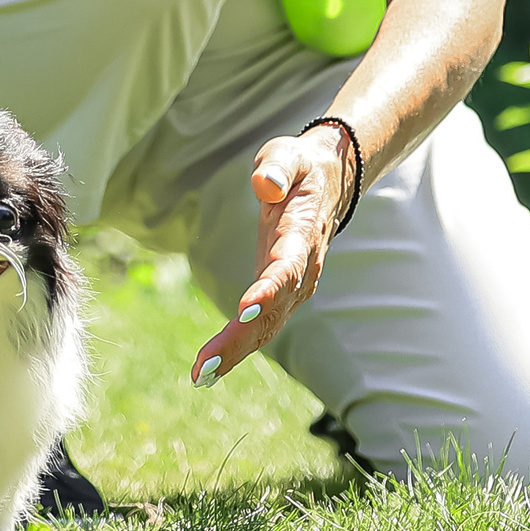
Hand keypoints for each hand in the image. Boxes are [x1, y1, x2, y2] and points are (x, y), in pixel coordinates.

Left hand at [189, 124, 350, 386]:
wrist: (328, 182)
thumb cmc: (300, 166)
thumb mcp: (289, 154)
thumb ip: (277, 167)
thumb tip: (263, 184)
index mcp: (302, 236)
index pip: (287, 267)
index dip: (268, 290)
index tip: (245, 309)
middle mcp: (302, 269)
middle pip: (273, 310)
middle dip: (239, 339)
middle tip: (205, 366)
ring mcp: (295, 286)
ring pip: (267, 327)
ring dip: (235, 353)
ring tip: (200, 376)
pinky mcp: (283, 294)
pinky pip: (262, 327)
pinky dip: (238, 349)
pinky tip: (210, 370)